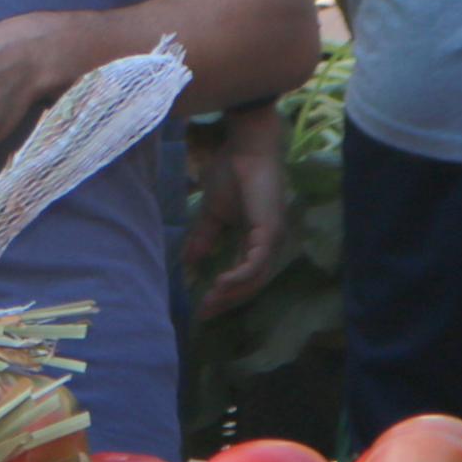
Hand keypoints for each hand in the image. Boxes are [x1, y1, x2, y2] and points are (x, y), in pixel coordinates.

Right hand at [182, 101, 293, 316]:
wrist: (245, 148)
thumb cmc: (232, 173)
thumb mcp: (212, 213)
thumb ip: (204, 237)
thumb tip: (189, 261)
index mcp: (257, 241)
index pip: (243, 276)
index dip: (224, 294)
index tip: (201, 307)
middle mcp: (269, 245)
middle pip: (250, 284)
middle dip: (226, 301)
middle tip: (203, 313)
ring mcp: (272, 239)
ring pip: (255, 278)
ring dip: (232, 293)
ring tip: (209, 302)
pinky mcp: (270, 231)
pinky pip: (257, 263)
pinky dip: (240, 276)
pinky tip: (220, 282)